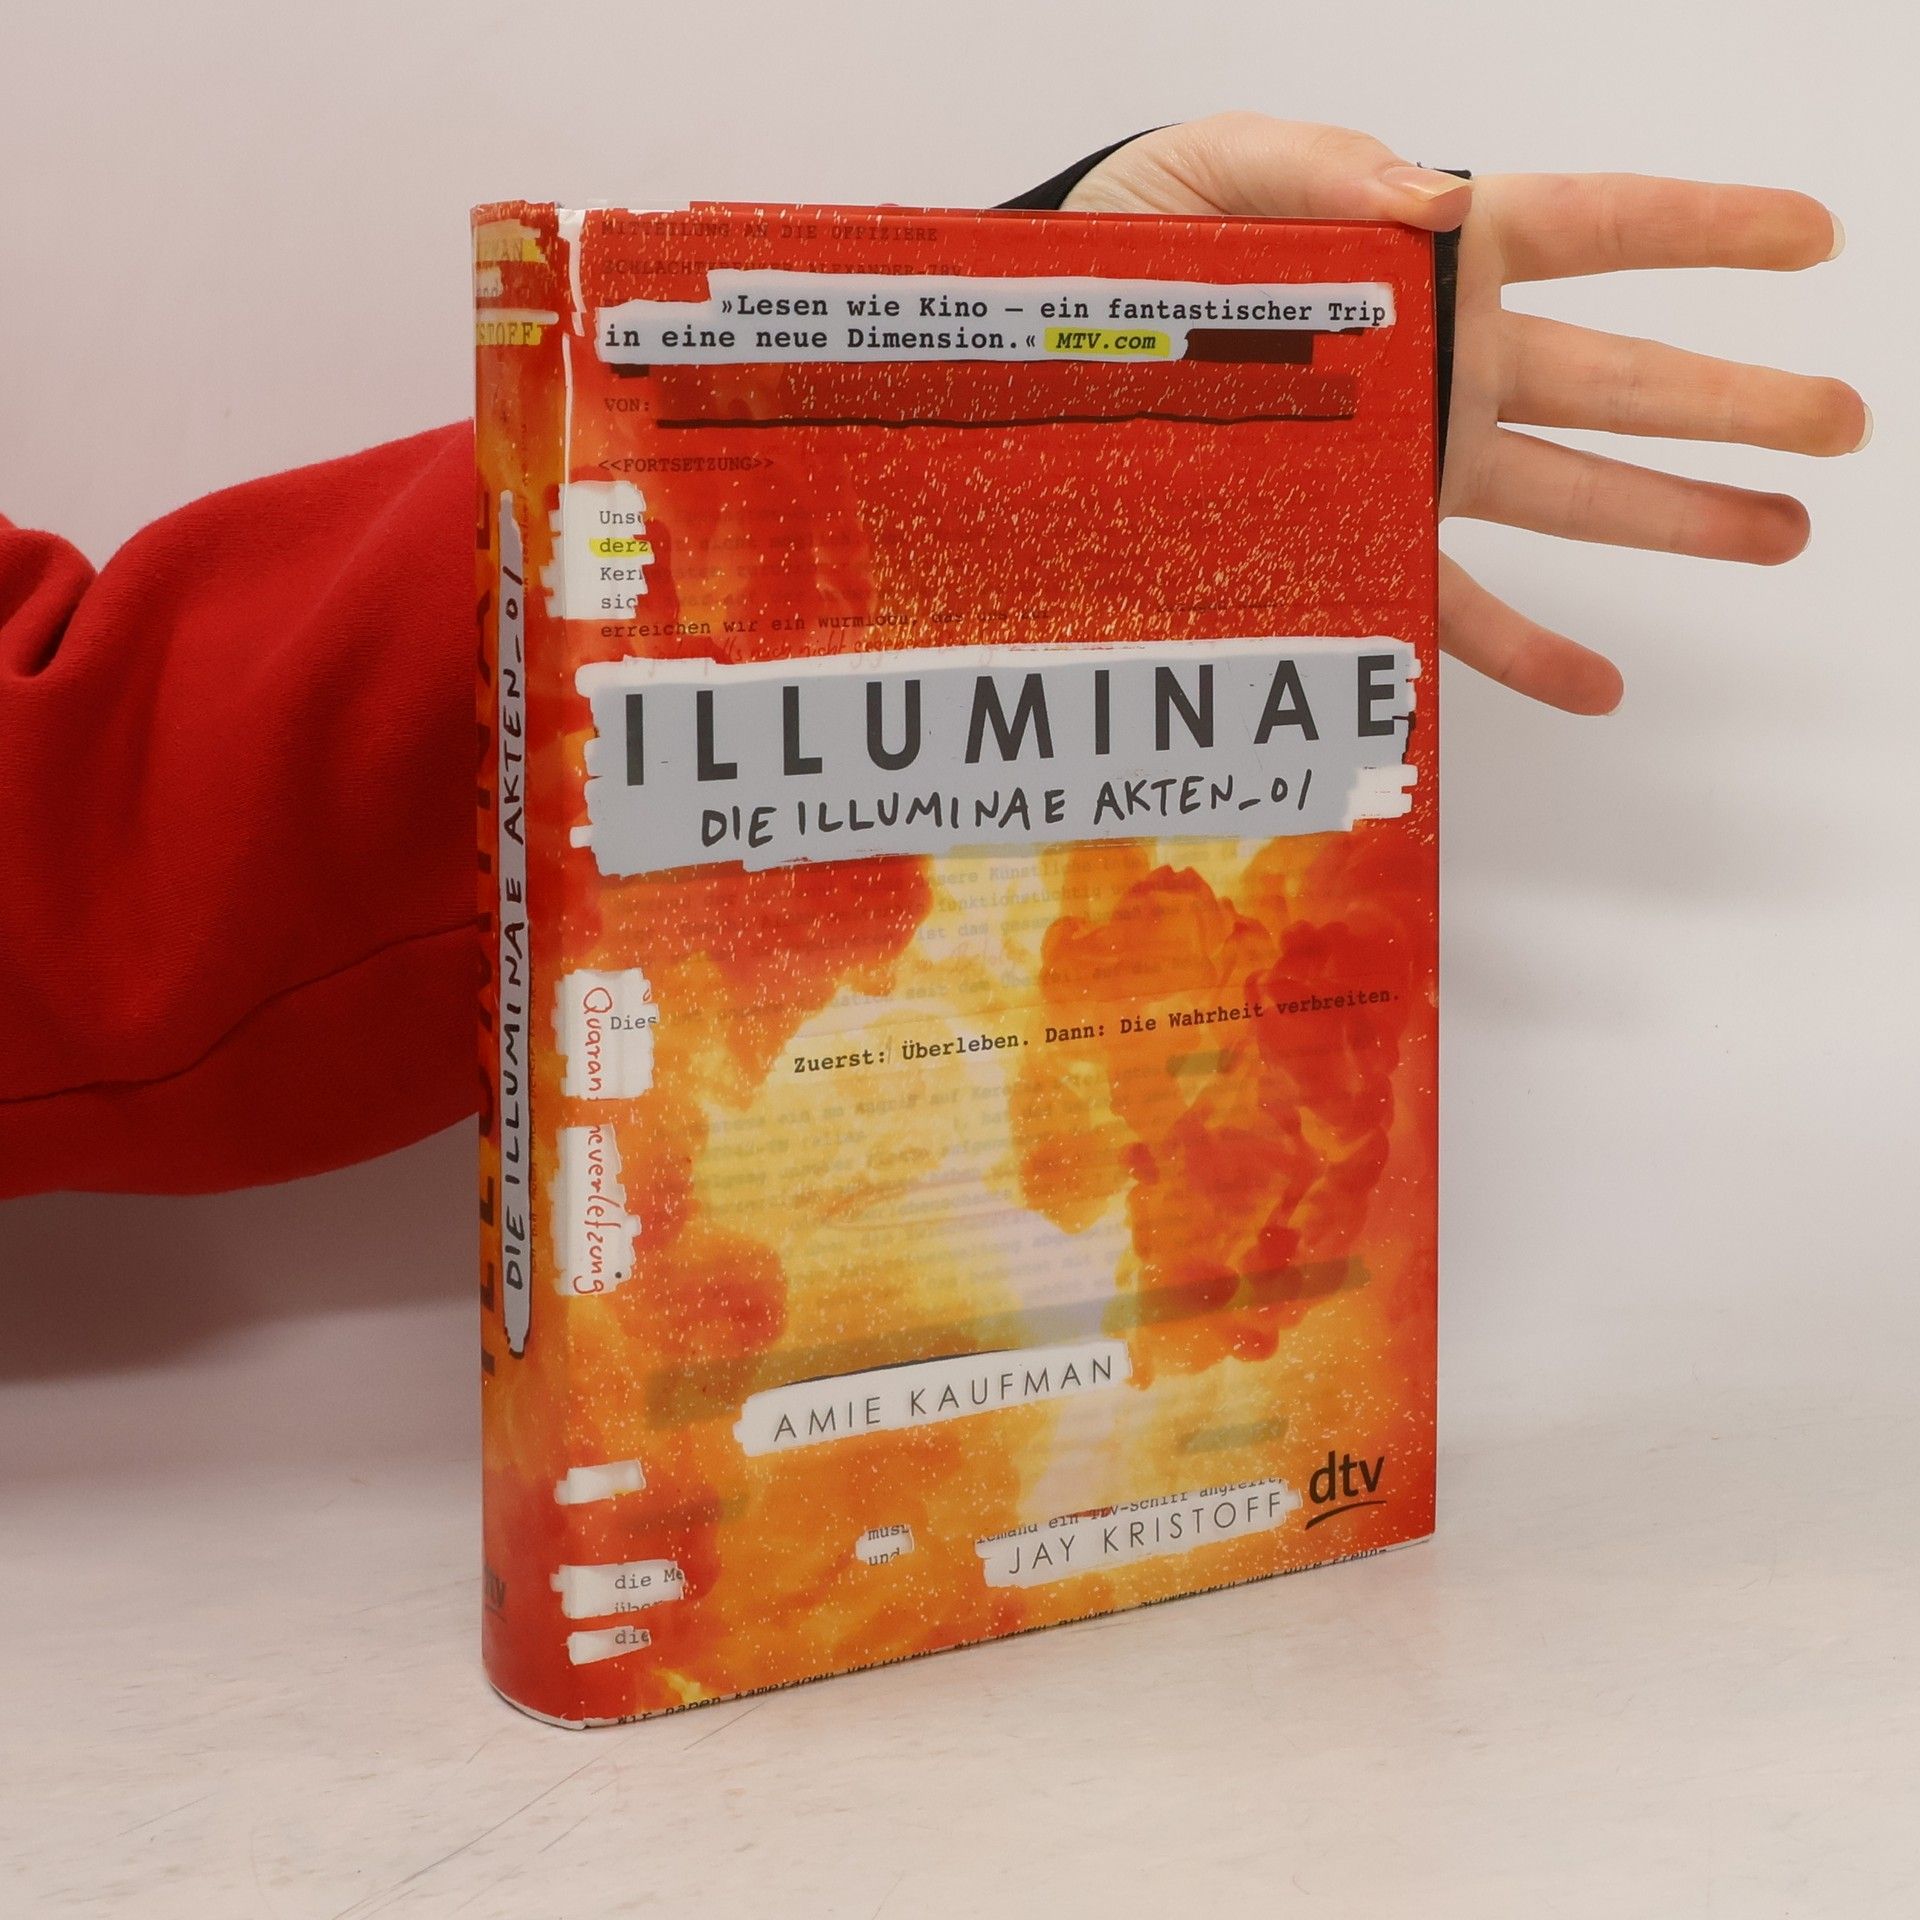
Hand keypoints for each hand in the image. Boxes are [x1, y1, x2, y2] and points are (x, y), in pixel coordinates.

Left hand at [1065, 114, 1868, 713]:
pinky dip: (1522, 650)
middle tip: (1843, 425)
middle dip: (1735, 402)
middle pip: (1618, 382)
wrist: (1047, 351)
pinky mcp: (1357, 544)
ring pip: (1568, 493)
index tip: (1813, 237)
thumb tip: (1445, 193)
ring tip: (1779, 535)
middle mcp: (1445, 369)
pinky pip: (1453, 610)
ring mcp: (1411, 465)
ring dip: (1675, 518)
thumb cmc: (1132, 244)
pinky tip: (1598, 684)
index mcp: (1432, 262)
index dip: (1709, 229)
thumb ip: (1328, 168)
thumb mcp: (1219, 171)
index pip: (1598, 233)